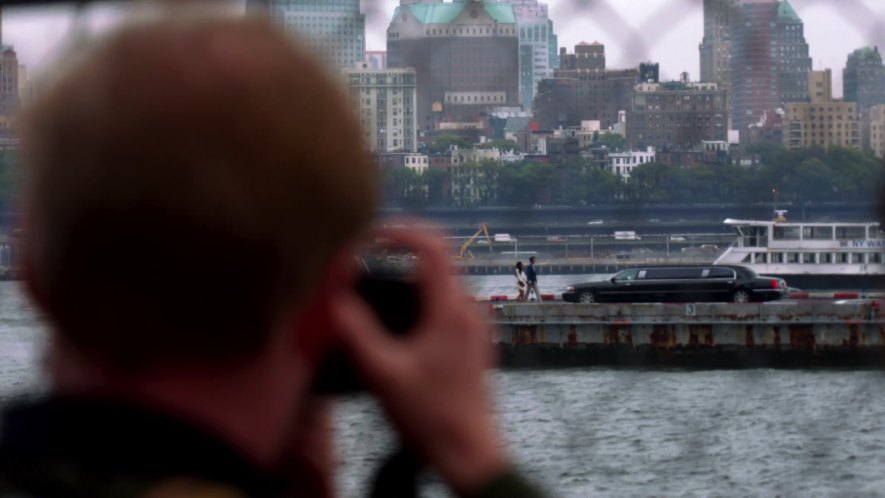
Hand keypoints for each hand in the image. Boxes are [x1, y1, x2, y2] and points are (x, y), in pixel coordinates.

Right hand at [332, 227, 505, 494]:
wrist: (468, 453)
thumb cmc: (430, 415)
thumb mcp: (382, 372)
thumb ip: (356, 329)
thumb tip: (334, 296)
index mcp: (450, 310)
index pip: (431, 246)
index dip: (400, 232)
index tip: (370, 235)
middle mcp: (469, 309)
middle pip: (438, 258)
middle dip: (402, 250)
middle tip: (367, 254)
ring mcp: (476, 325)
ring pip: (443, 280)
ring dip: (412, 273)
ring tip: (378, 280)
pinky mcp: (474, 340)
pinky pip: (448, 301)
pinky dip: (423, 295)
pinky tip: (400, 315)